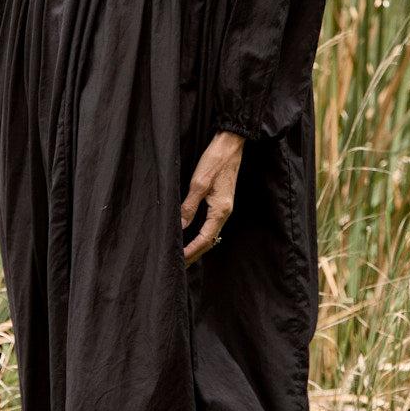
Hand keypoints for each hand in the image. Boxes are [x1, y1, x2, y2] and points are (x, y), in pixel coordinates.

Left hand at [181, 131, 244, 264]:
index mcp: (220, 210)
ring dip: (198, 246)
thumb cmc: (215, 160)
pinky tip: (193, 237)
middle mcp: (224, 212)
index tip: (179, 260)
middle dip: (195, 254)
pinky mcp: (221, 202)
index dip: (192, 251)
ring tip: (185, 256)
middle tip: (180, 265)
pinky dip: (202, 235)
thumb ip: (189, 206)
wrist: (230, 145)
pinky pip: (212, 225)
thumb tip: (181, 226)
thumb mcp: (198, 183)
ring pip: (211, 234)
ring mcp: (224, 207)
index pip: (205, 239)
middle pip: (210, 241)